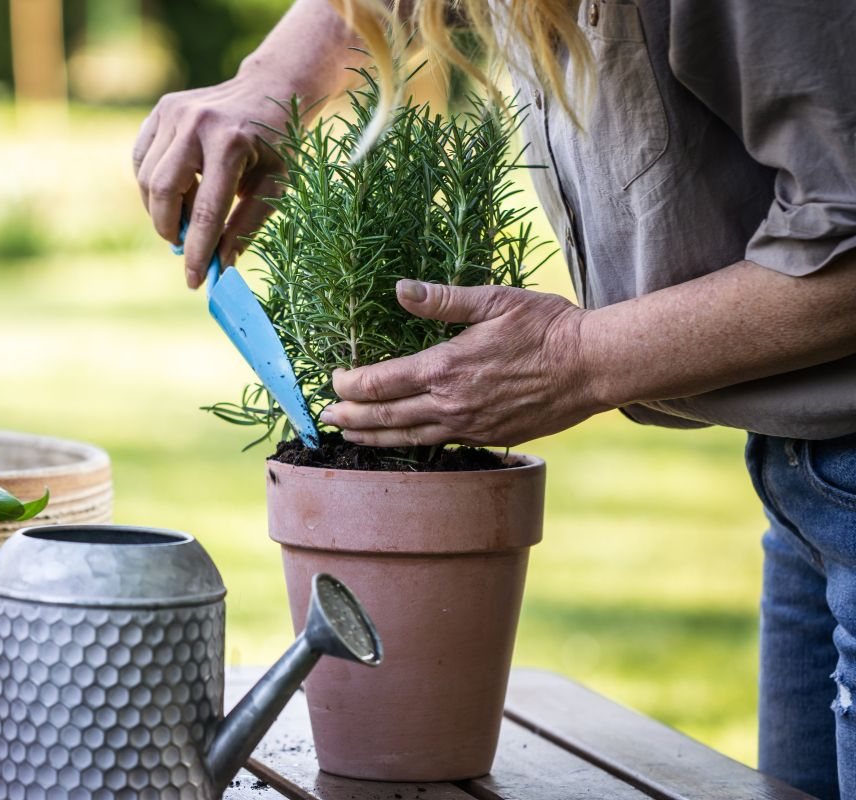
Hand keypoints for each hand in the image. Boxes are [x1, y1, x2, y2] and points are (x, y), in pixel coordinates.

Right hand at [133, 74, 290, 288]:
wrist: (271, 89)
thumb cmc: (278, 144)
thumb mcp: (275, 187)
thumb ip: (246, 226)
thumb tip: (220, 266)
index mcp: (232, 143)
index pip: (206, 211)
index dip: (198, 251)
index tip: (194, 281)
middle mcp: (197, 123)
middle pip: (163, 192)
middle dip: (170, 229)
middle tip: (185, 246)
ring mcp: (174, 112)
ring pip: (147, 179)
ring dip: (162, 210)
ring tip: (188, 215)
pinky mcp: (161, 110)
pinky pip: (142, 160)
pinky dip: (152, 186)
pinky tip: (177, 191)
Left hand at [320, 280, 611, 446]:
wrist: (593, 367)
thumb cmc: (548, 327)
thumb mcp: (495, 300)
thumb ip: (443, 299)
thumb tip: (401, 289)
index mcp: (446, 367)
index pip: (380, 383)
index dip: (351, 384)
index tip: (335, 380)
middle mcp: (451, 403)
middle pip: (385, 417)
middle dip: (350, 417)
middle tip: (326, 417)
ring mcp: (470, 426)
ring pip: (408, 439)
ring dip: (374, 437)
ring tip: (349, 436)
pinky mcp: (489, 438)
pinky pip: (439, 446)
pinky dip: (411, 446)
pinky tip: (402, 443)